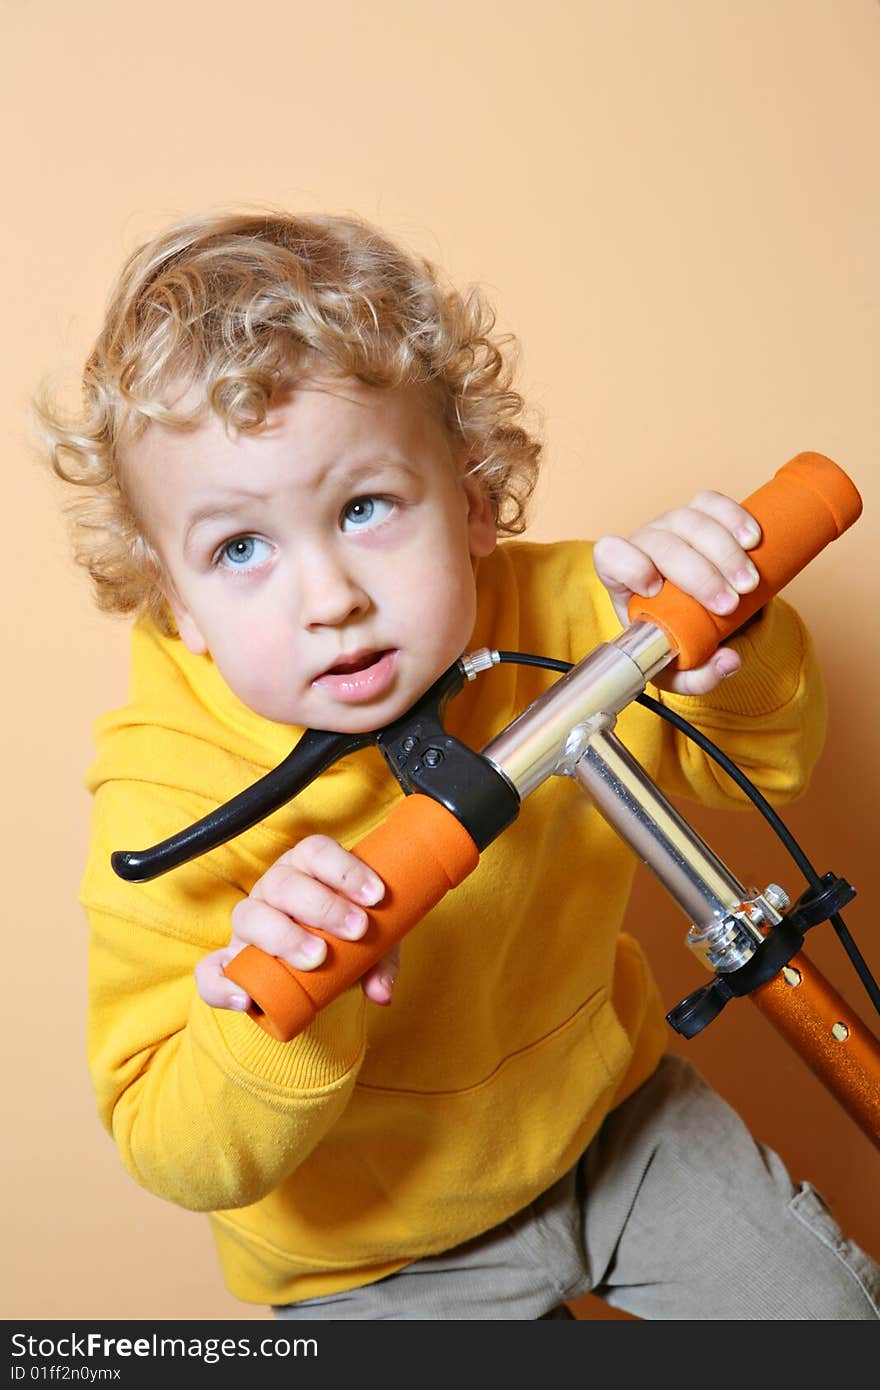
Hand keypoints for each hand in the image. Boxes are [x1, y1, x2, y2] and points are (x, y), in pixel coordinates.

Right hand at [194, 836, 397, 1013]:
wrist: (312, 976)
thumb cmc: (341, 944)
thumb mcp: (369, 947)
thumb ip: (380, 962)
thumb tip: (382, 992)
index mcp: (305, 871)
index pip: (316, 852)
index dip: (345, 870)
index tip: (376, 897)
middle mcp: (271, 890)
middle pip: (284, 883)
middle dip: (323, 906)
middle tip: (356, 930)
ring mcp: (248, 925)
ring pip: (249, 915)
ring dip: (284, 936)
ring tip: (317, 958)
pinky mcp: (229, 963)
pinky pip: (210, 970)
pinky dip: (222, 984)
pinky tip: (245, 1000)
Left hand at [592, 489, 761, 696]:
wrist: (695, 614)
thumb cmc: (675, 638)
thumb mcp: (678, 669)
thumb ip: (698, 676)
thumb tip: (729, 661)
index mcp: (621, 579)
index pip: (610, 556)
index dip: (629, 565)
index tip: (655, 589)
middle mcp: (644, 545)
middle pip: (662, 543)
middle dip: (698, 574)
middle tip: (729, 605)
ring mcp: (672, 525)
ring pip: (690, 520)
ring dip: (723, 552)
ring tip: (749, 583)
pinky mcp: (699, 512)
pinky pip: (712, 502)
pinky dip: (733, 517)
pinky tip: (753, 540)